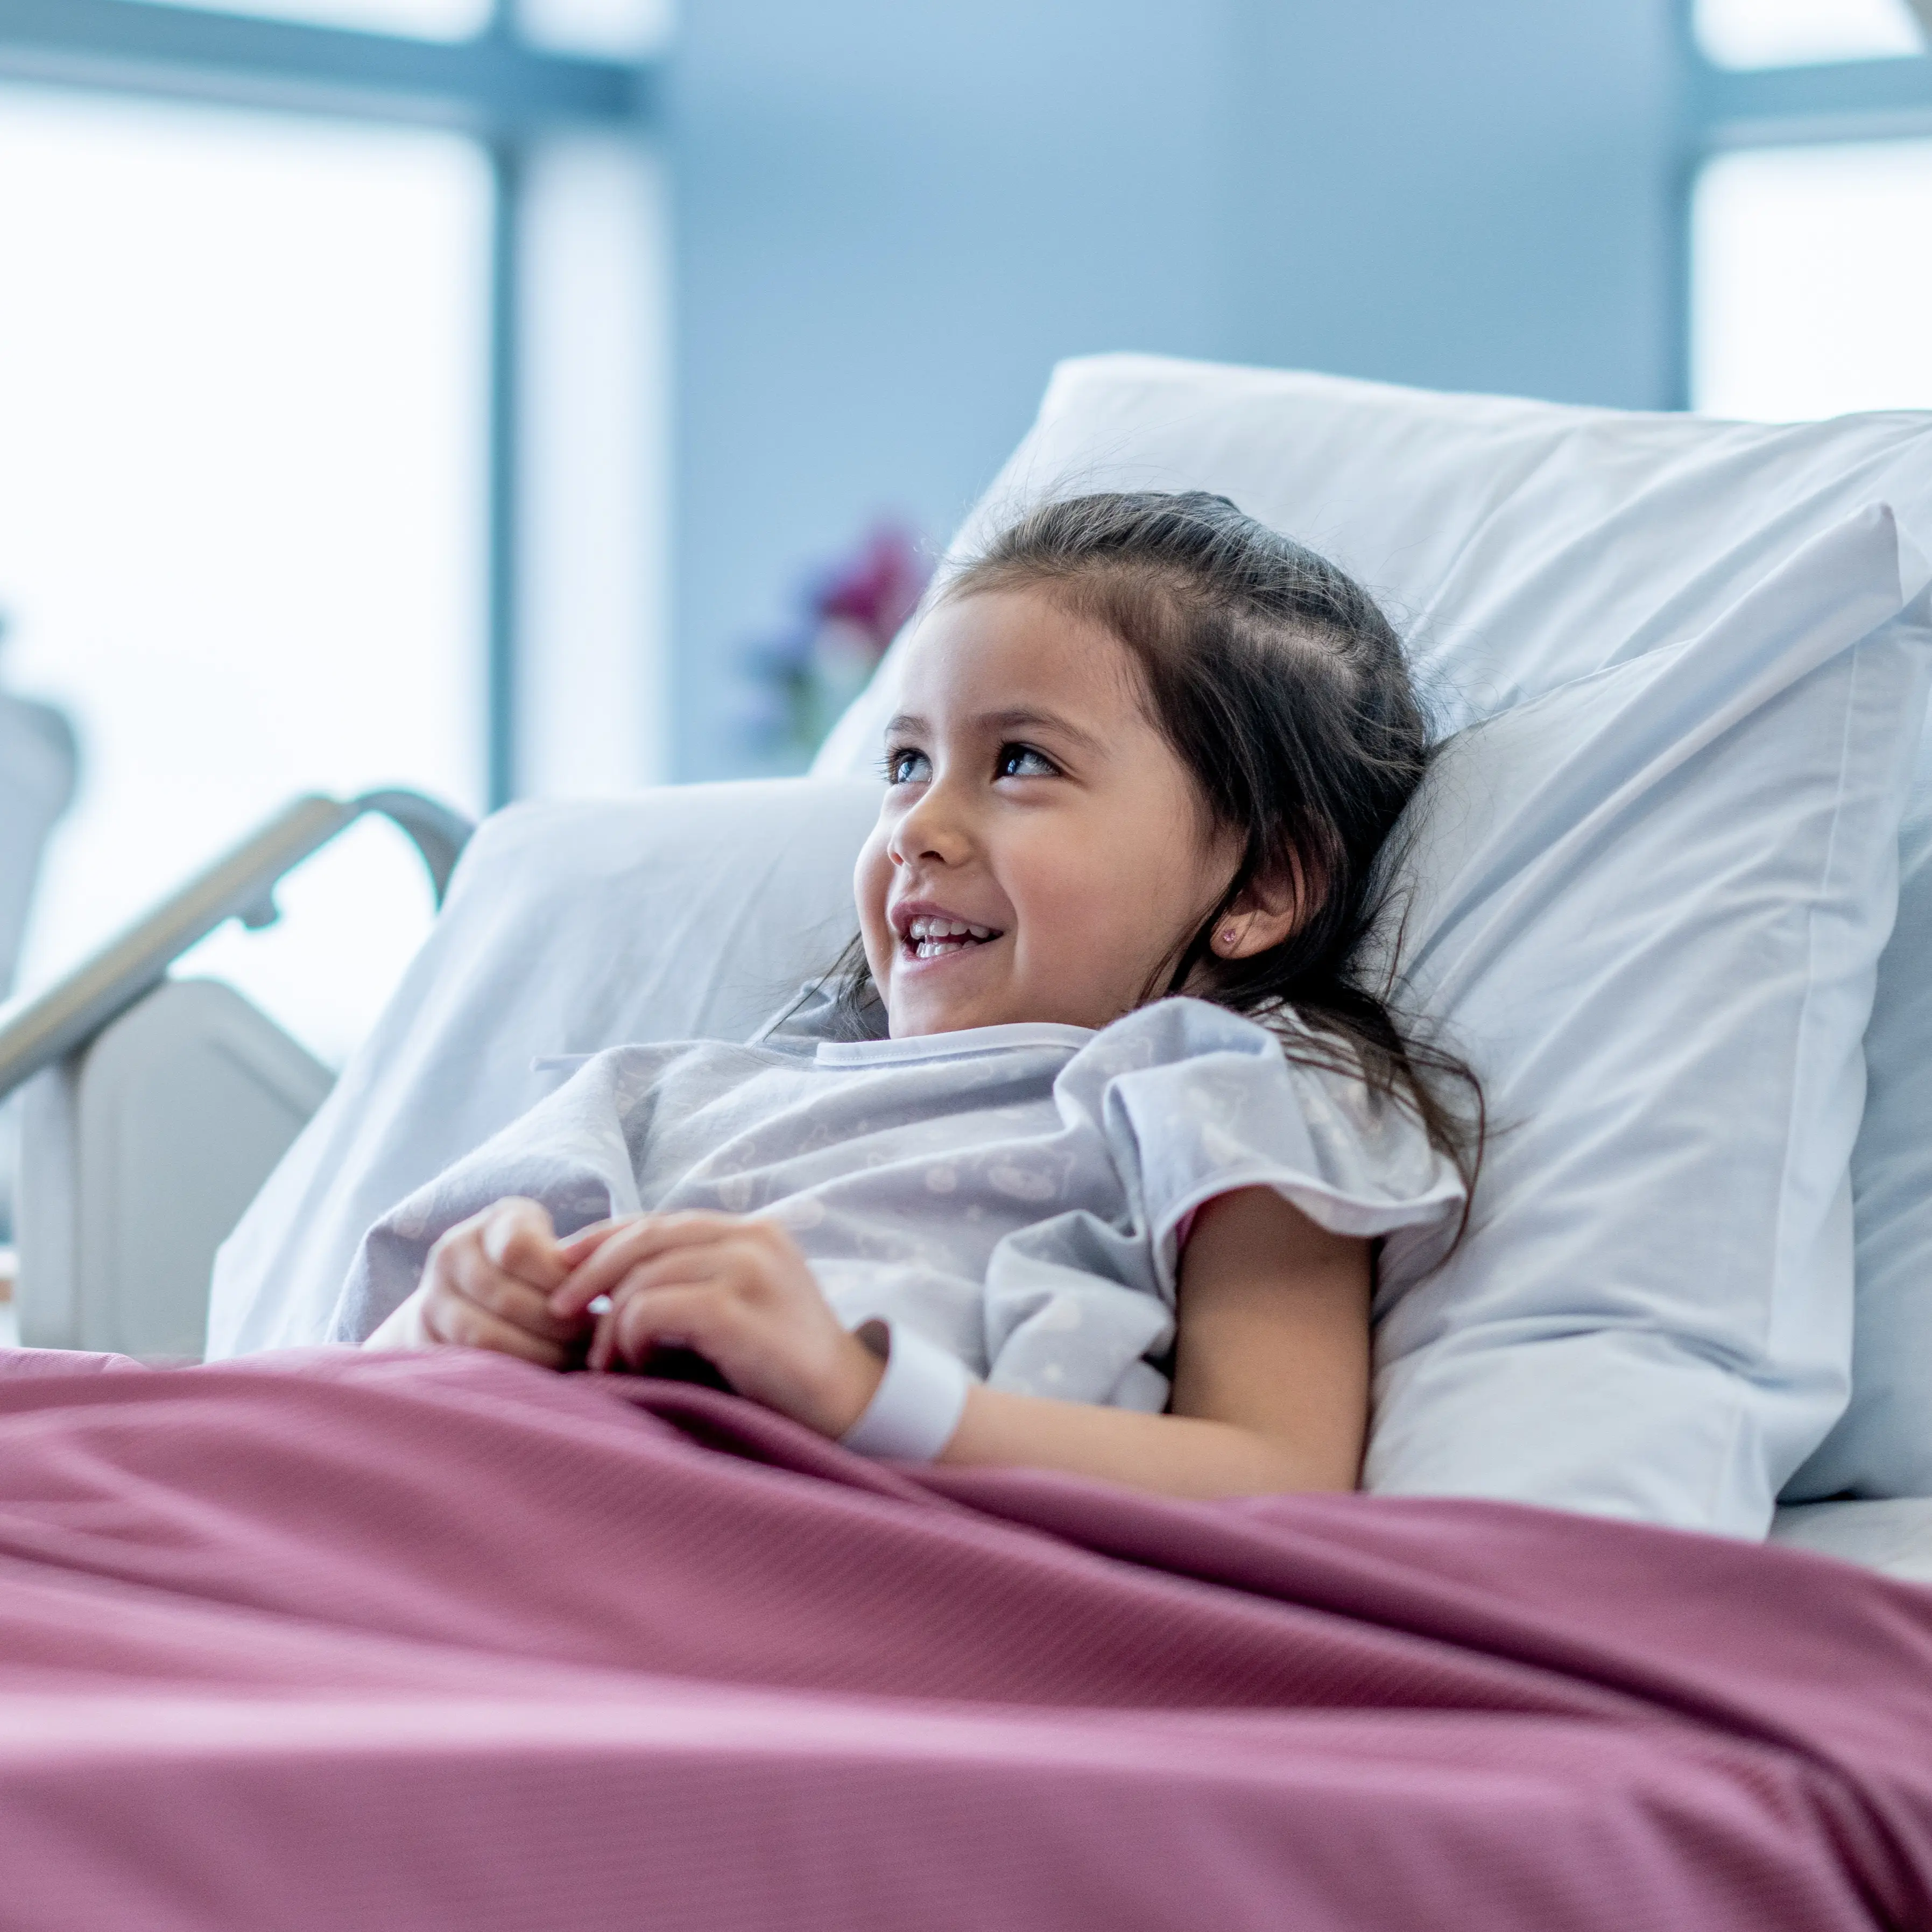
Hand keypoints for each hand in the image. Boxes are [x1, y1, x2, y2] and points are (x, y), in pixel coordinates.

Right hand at [370, 1197, 597, 1367]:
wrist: (469, 1304)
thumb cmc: (540, 1278)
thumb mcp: (557, 1254)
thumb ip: (579, 1262)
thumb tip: (616, 1287)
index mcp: (493, 1223)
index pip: (519, 1248)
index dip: (561, 1280)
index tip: (595, 1302)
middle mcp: (452, 1253)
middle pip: (507, 1298)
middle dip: (560, 1326)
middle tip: (595, 1343)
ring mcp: (431, 1298)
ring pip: (486, 1337)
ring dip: (540, 1355)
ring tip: (574, 1361)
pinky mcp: (422, 1341)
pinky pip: (468, 1365)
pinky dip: (512, 1374)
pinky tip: (544, 1378)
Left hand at [548, 1212, 883, 1437]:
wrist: (850, 1408)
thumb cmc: (782, 1371)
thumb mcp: (738, 1309)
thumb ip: (693, 1283)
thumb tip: (607, 1283)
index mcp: (753, 1232)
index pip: (658, 1220)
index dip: (601, 1238)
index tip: (562, 1268)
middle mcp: (753, 1238)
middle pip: (643, 1237)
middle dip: (589, 1273)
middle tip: (559, 1315)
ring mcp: (750, 1269)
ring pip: (642, 1276)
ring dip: (612, 1324)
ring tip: (612, 1365)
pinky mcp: (739, 1309)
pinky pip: (653, 1308)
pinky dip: (631, 1339)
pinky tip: (637, 1368)